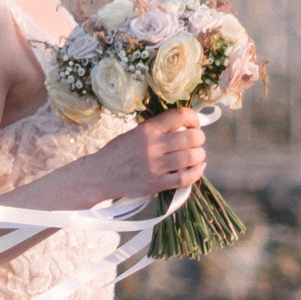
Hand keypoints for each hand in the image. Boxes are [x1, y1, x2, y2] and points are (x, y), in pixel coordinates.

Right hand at [89, 108, 206, 204]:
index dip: (194, 119)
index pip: (180, 116)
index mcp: (148, 129)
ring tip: (197, 155)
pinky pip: (185, 179)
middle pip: (191, 137)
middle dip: (199, 138)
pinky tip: (198, 168)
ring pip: (191, 157)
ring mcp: (154, 166)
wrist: (100, 175)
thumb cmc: (118, 153)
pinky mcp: (156, 184)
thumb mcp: (135, 133)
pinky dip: (196, 173)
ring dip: (199, 155)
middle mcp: (152, 145)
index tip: (194, 124)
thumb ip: (158, 129)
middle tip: (197, 141)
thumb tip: (184, 126)